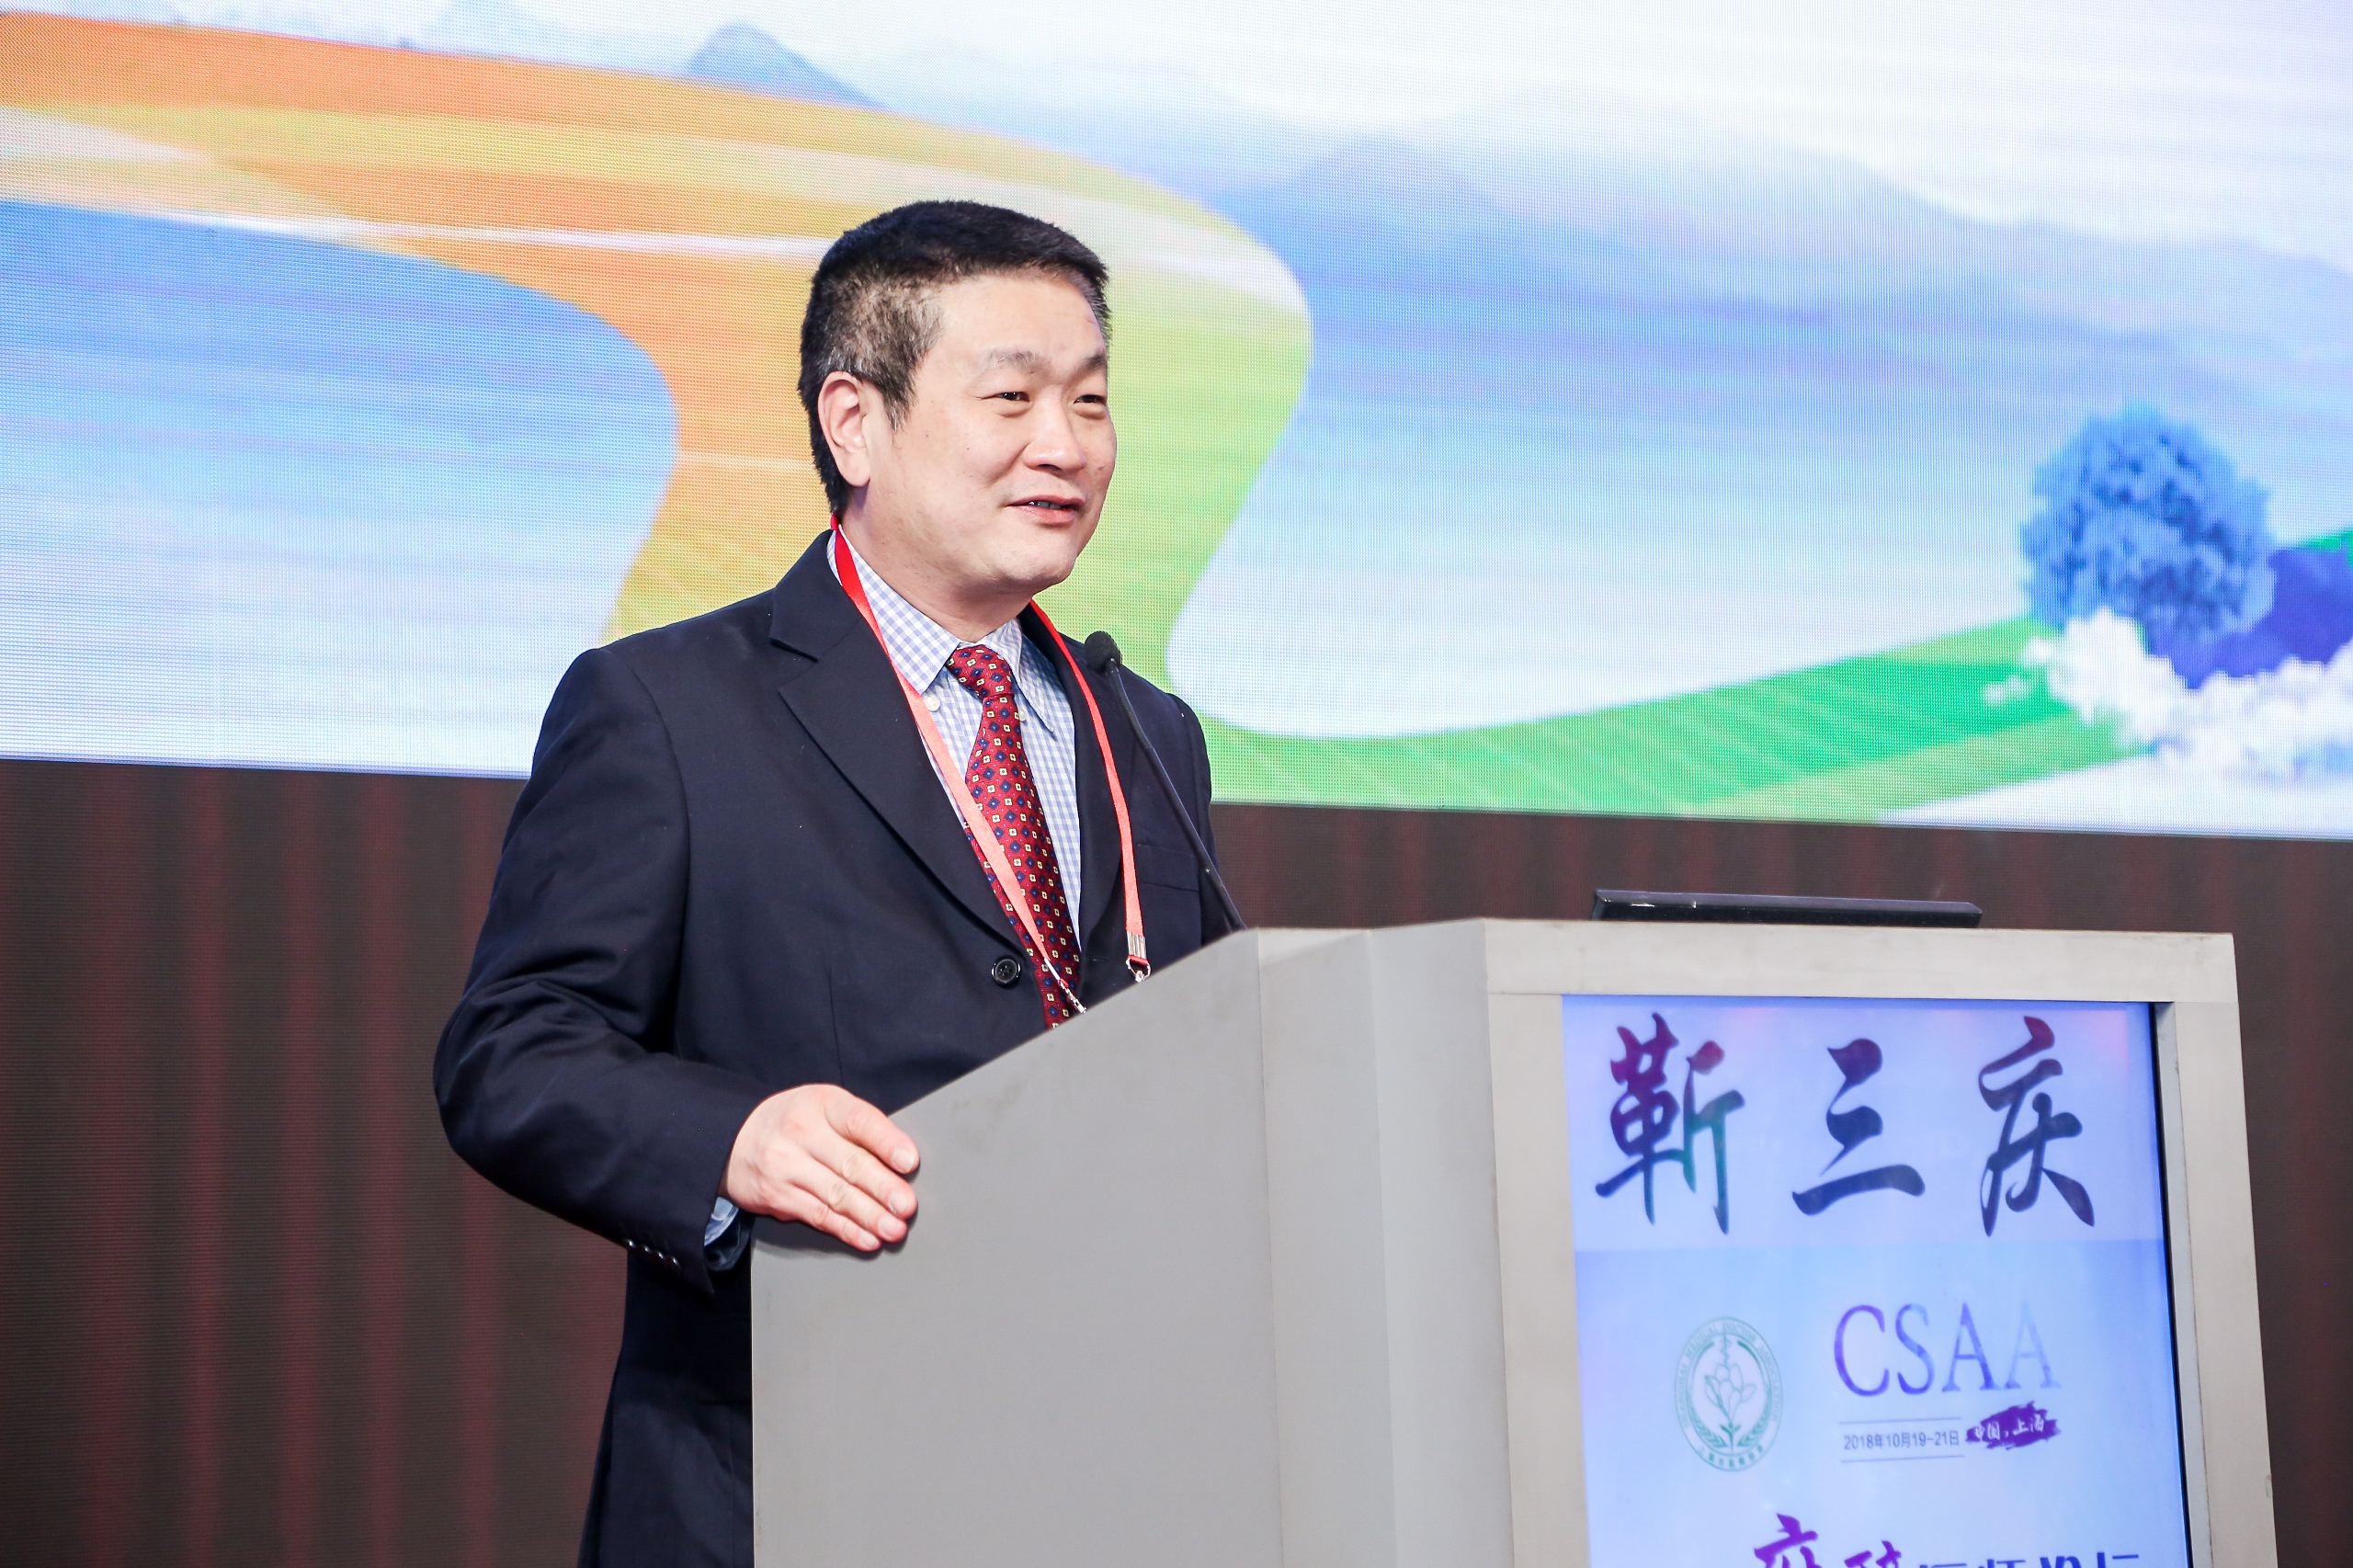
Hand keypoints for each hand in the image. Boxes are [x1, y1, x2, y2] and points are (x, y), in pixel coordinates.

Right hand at [724, 1085, 919, 1250]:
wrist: (734, 1138)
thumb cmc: (794, 1121)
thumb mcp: (824, 1107)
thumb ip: (859, 1127)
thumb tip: (901, 1160)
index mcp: (822, 1104)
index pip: (859, 1121)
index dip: (887, 1142)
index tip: (909, 1161)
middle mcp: (802, 1133)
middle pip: (850, 1163)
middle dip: (883, 1188)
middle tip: (907, 1206)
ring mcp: (786, 1166)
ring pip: (836, 1195)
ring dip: (869, 1216)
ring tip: (893, 1228)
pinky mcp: (777, 1196)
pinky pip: (818, 1216)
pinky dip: (846, 1230)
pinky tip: (866, 1237)